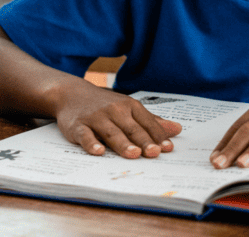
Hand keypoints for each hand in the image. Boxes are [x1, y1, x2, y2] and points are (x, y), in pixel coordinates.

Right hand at [54, 82, 181, 157]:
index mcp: (130, 106)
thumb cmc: (105, 105)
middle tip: (154, 153)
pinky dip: (92, 143)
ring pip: (112, 133)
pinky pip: (86, 135)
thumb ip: (152, 121)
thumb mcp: (129, 108)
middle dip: (144, 141)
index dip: (158, 136)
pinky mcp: (79, 126)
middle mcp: (115, 110)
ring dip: (123, 144)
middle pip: (132, 129)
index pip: (147, 122)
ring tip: (133, 154)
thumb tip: (178, 129)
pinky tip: (99, 151)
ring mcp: (96, 118)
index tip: (168, 148)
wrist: (71, 93)